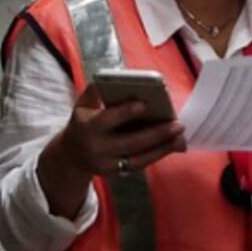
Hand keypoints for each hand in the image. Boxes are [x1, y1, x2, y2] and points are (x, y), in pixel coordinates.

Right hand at [37, 85, 185, 217]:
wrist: (71, 156)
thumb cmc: (83, 122)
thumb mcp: (83, 104)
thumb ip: (97, 90)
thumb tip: (120, 76)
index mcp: (88, 126)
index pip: (108, 119)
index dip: (127, 112)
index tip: (146, 103)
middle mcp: (97, 148)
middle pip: (130, 142)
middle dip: (156, 134)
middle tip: (178, 124)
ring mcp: (106, 164)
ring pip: (138, 158)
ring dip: (162, 148)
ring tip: (181, 137)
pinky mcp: (115, 174)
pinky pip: (139, 165)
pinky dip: (157, 155)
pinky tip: (173, 146)